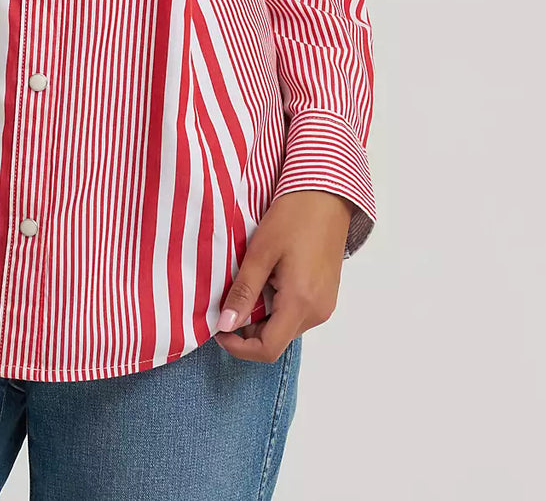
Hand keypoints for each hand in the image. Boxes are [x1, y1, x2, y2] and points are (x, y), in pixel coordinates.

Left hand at [214, 190, 353, 362]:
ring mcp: (325, 305)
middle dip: (248, 329)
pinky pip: (298, 313)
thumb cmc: (293, 218)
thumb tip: (225, 325)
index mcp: (301, 303)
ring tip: (249, 283)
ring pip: (286, 327)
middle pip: (277, 339)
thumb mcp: (261, 253)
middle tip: (229, 300)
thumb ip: (243, 292)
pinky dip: (278, 306)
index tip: (218, 329)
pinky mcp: (327, 295)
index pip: (268, 349)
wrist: (326, 195)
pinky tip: (268, 280)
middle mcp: (318, 312)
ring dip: (263, 316)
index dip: (238, 347)